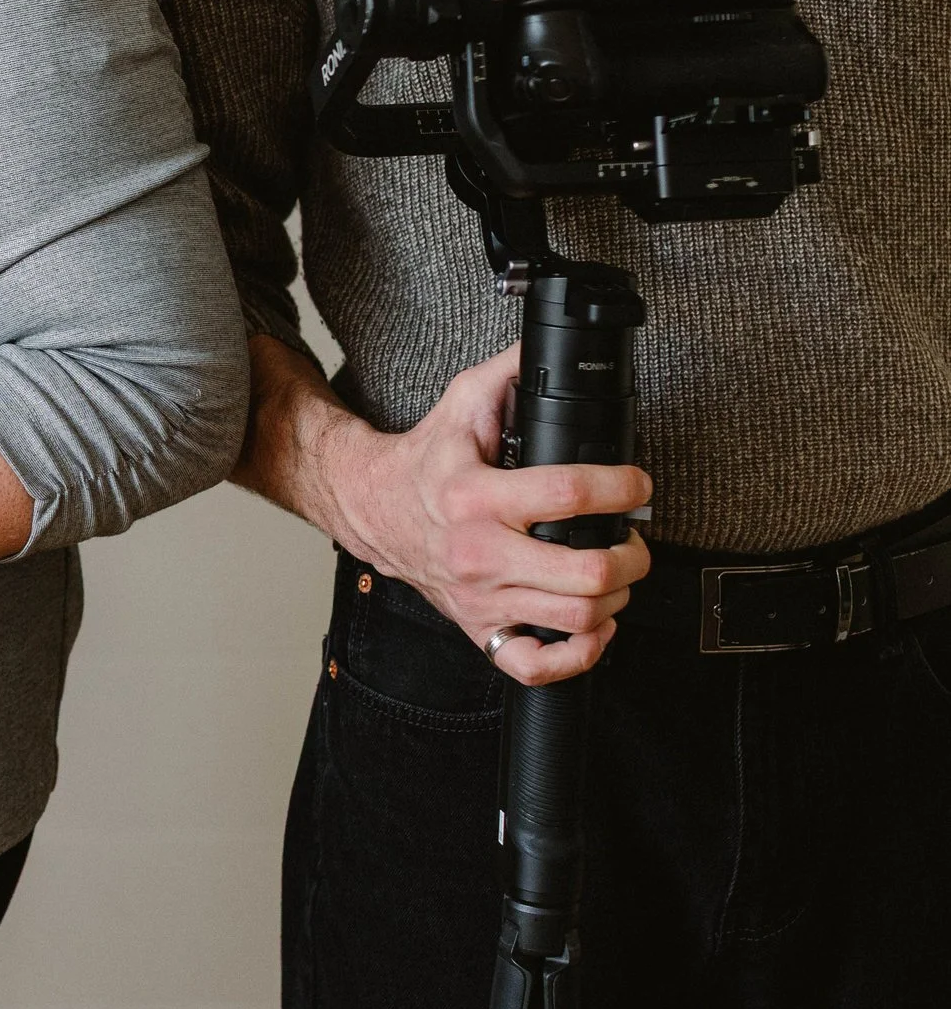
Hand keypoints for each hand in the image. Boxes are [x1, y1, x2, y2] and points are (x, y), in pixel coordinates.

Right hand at [321, 347, 652, 686]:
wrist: (371, 507)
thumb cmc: (424, 460)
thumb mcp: (463, 402)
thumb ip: (511, 373)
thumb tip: (553, 342)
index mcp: (476, 496)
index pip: (568, 495)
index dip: (622, 487)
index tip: (637, 483)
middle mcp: (478, 552)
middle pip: (584, 573)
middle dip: (631, 555)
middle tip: (635, 538)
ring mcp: (479, 596)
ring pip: (574, 618)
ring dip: (615, 598)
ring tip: (615, 574)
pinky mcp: (477, 625)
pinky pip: (533, 666)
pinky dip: (576, 656)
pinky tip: (592, 629)